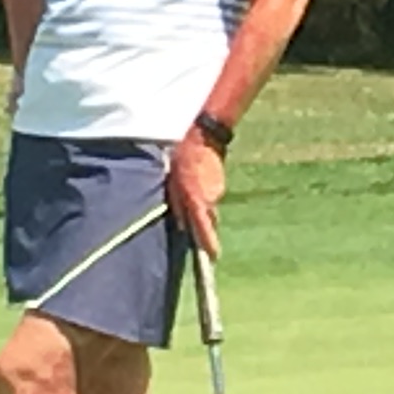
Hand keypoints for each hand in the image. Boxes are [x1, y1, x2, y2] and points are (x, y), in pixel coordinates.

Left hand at [165, 131, 226, 257]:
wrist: (203, 136)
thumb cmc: (182, 158)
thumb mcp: (173, 183)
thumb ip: (178, 205)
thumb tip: (182, 226)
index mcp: (196, 199)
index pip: (204, 227)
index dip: (209, 244)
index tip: (214, 257)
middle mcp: (210, 199)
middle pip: (208, 220)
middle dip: (202, 225)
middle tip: (196, 228)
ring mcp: (217, 192)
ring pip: (210, 208)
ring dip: (203, 210)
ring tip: (192, 200)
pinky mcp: (220, 185)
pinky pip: (212, 197)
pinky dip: (206, 197)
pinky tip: (197, 186)